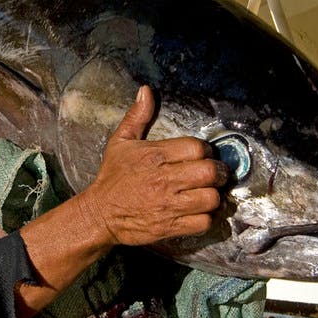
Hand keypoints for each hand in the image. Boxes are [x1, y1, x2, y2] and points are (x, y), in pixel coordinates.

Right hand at [76, 86, 228, 246]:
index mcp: (154, 156)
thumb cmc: (112, 177)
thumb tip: (146, 91)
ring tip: (209, 192)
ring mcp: (169, 205)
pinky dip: (207, 217)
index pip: (197, 148)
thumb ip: (137, 116)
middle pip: (209, 172)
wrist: (100, 214)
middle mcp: (164, 180)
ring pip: (210, 198)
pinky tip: (201, 211)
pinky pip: (203, 222)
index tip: (203, 155)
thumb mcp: (120, 142)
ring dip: (215, 196)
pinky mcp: (171, 226)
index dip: (205, 151)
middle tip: (216, 174)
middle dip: (218, 172)